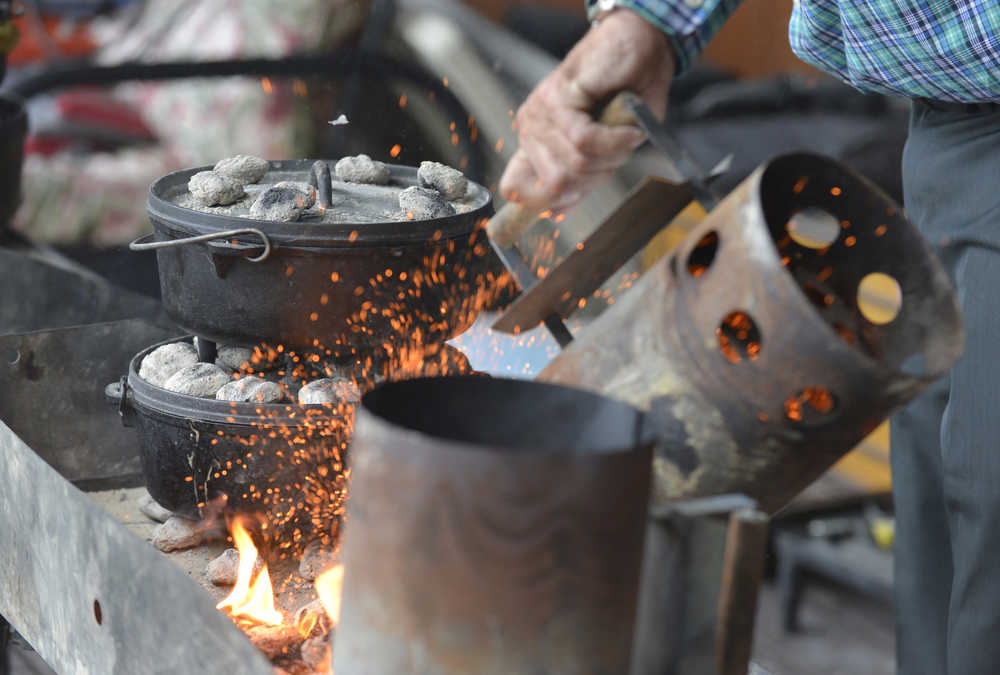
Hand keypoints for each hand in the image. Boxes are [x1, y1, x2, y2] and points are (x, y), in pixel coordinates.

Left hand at [498, 9, 675, 211]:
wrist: (637, 46)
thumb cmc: (624, 95)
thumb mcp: (604, 151)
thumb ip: (579, 181)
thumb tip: (557, 214)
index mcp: (537, 144)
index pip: (516, 186)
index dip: (541, 203)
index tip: (564, 207)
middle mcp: (531, 129)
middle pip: (557, 186)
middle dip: (597, 179)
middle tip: (617, 154)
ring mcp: (541, 113)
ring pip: (575, 166)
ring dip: (612, 158)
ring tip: (624, 135)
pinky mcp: (557, 98)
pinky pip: (585, 141)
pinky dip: (616, 141)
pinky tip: (628, 130)